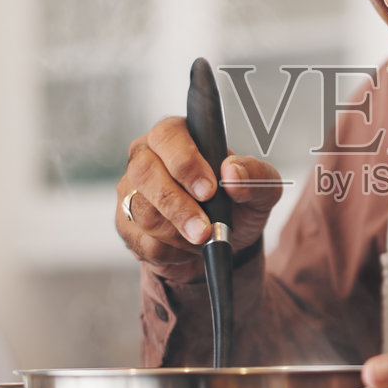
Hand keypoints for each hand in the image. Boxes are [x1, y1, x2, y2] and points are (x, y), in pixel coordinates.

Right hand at [114, 116, 282, 280]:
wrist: (222, 241)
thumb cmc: (238, 203)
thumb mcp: (261, 188)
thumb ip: (255, 175)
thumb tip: (233, 173)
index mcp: (177, 136)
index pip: (168, 136)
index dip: (185, 163)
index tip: (209, 190)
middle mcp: (146, 156)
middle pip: (145, 173)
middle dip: (178, 206)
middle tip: (205, 229)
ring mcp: (131, 190)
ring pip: (142, 211)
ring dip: (178, 233)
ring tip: (203, 238)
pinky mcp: (126, 224)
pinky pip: (142, 241)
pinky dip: (171, 252)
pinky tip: (187, 248)